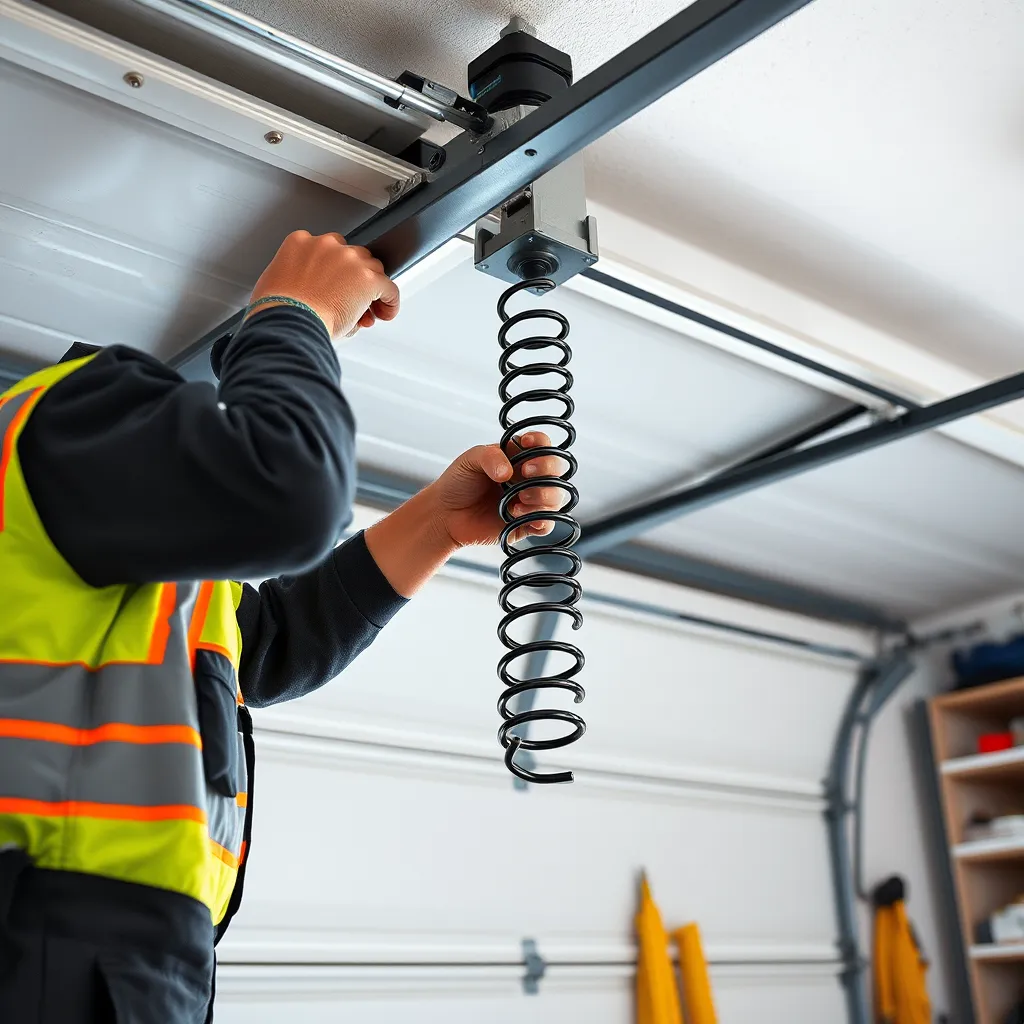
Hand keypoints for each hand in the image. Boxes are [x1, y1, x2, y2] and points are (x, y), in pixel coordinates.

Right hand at [247, 230, 399, 338]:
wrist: (288, 322)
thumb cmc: (279, 311)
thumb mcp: (277, 283)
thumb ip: (298, 278)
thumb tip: (313, 294)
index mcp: (300, 243)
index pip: (328, 250)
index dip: (335, 271)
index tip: (336, 286)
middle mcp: (327, 246)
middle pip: (353, 256)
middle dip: (354, 278)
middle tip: (352, 301)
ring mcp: (349, 260)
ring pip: (372, 270)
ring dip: (370, 290)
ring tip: (366, 312)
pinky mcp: (367, 280)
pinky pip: (389, 288)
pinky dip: (390, 302)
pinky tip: (385, 313)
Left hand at [363, 432, 567, 597]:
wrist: (444, 515)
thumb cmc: (457, 483)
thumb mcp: (470, 460)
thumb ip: (490, 458)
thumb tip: (509, 472)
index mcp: (518, 457)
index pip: (543, 445)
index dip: (541, 442)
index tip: (526, 443)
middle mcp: (529, 478)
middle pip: (556, 470)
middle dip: (547, 468)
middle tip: (525, 472)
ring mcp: (530, 502)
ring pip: (556, 497)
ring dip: (543, 495)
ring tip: (520, 499)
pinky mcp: (526, 524)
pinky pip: (547, 524)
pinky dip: (540, 519)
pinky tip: (518, 514)